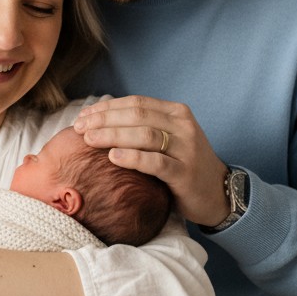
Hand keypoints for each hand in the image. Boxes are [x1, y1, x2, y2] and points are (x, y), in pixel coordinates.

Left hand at [73, 96, 229, 226]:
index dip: (106, 108)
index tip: (82, 117)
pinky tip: (112, 158)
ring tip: (89, 140)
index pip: (136, 103)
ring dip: (112, 135)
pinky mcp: (185, 173)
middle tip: (79, 128)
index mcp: (176, 112)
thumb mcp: (166, 138)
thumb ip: (141, 127)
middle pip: (137, 116)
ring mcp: (186, 148)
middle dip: (104, 120)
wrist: (217, 192)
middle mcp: (183, 126)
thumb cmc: (182, 164)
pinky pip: (155, 162)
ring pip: (144, 135)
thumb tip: (97, 120)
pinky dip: (132, 158)